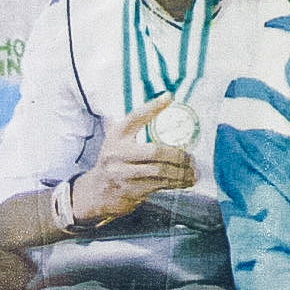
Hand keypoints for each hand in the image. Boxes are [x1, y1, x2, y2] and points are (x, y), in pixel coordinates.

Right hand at [68, 95, 196, 225]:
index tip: (169, 97)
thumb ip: (134, 126)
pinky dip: (175, 184)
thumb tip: (163, 102)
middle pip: (154, 151)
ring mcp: (122, 174)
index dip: (152, 107)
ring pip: (159, 172)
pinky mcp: (130, 191)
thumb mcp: (117, 140)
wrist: (97, 192)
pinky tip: (185, 182)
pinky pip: (159, 186)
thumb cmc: (114, 161)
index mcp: (116, 136)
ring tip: (192, 172)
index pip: (135, 117)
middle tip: (190, 157)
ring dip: (181, 172)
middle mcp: (117, 153)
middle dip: (178, 155)